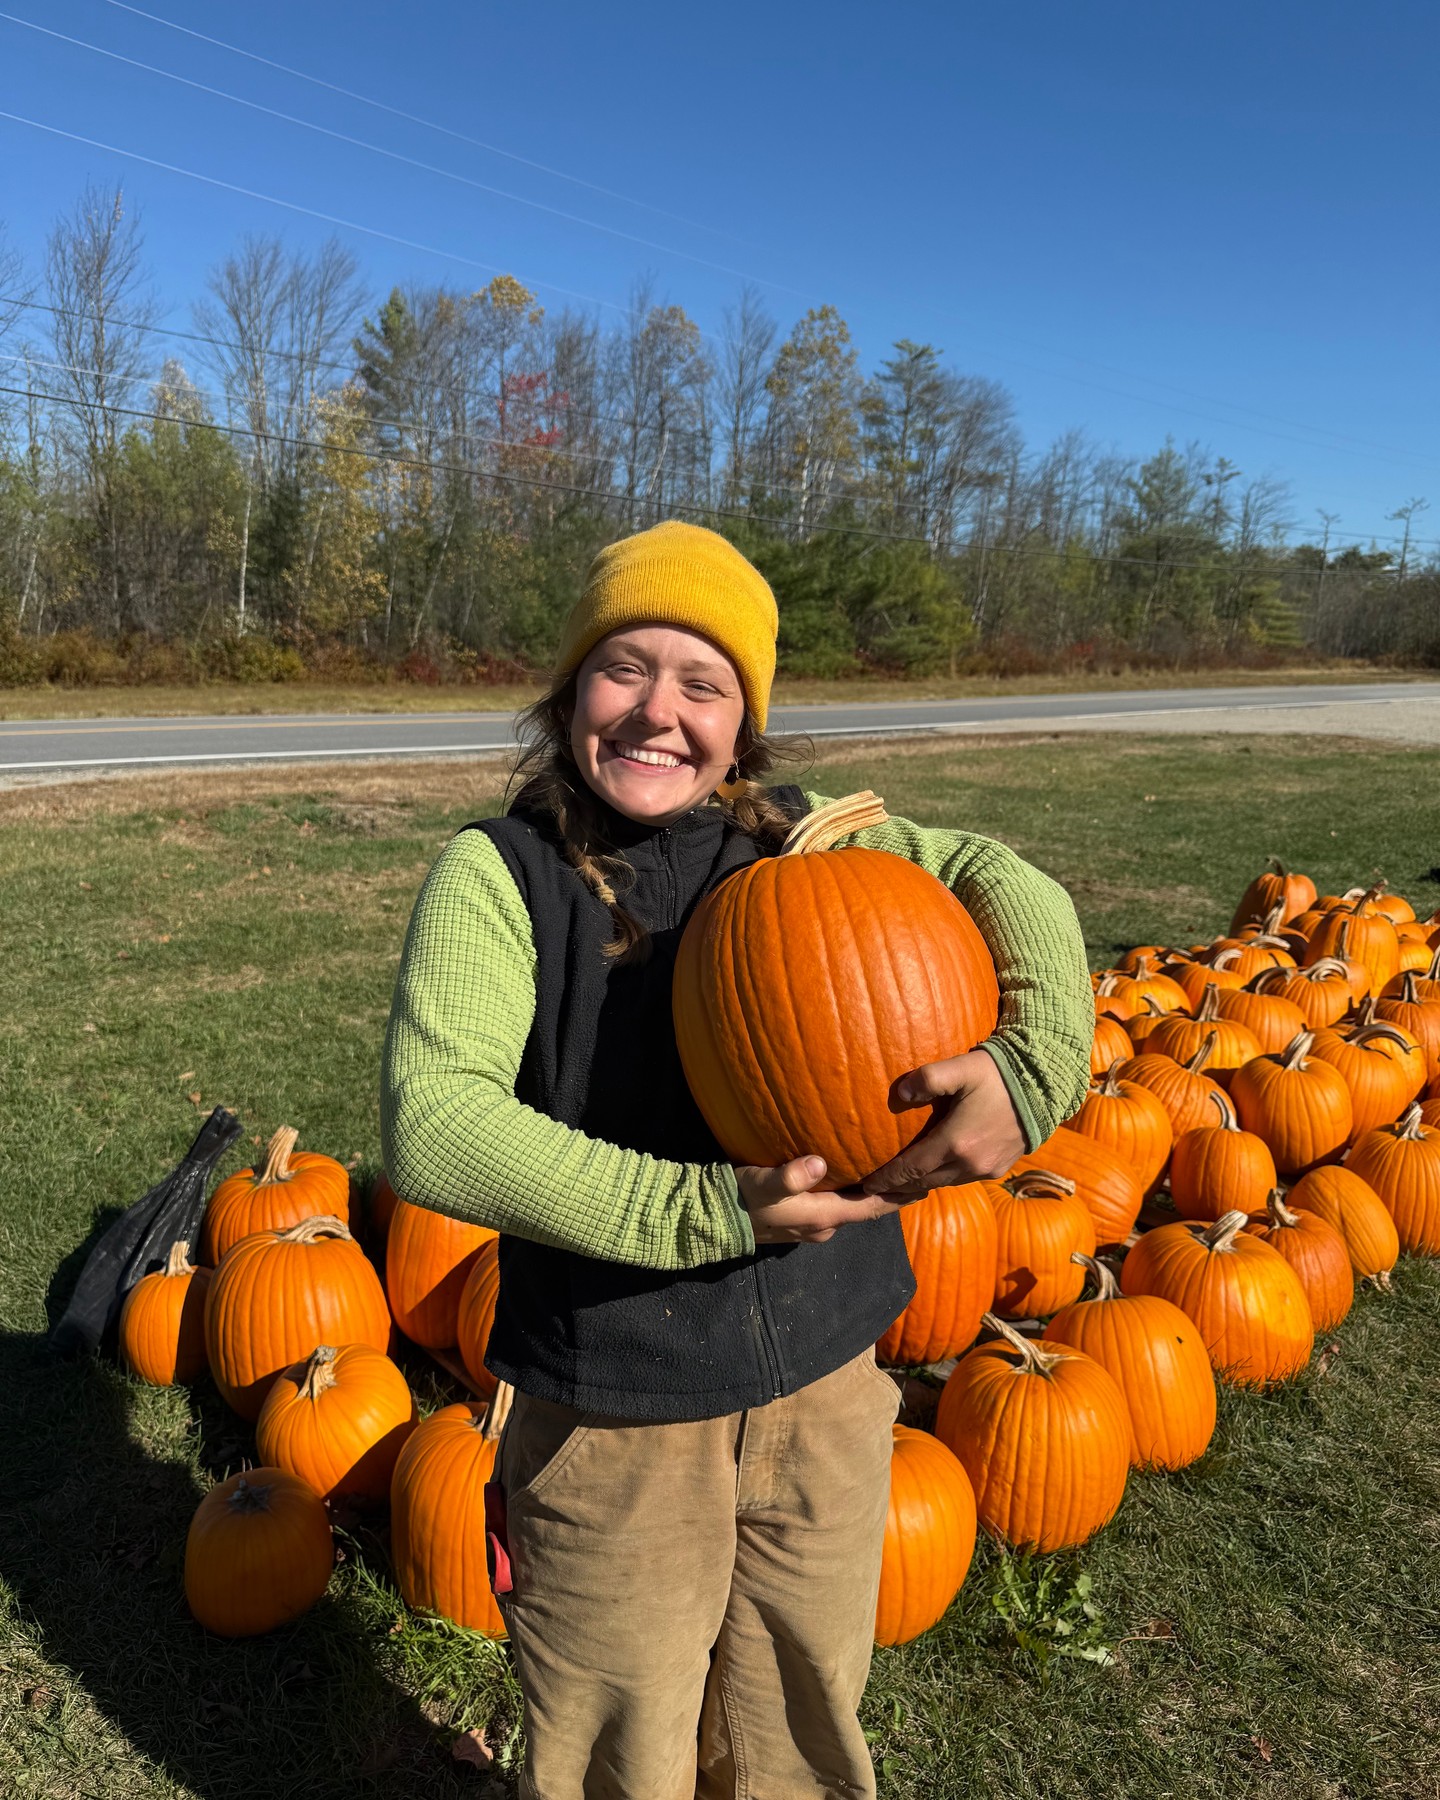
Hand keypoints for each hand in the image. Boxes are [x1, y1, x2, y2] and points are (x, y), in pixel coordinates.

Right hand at [736, 1155, 910, 1245]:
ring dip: (866, 1195)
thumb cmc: (739, 1198)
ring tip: (882, 1173)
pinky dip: (845, 1194)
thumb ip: (790, 1176)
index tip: (925, 1185)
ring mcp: (807, 1227)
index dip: (898, 1198)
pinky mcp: (794, 1220)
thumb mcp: (764, 1183)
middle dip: (887, 1195)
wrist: (709, 1219)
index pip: (870, 1208)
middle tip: (910, 1174)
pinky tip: (843, 1178)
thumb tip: (818, 1164)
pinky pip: (829, 1206)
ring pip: (846, 1209)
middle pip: (863, 1210)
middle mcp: (820, 1227)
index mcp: (821, 1217)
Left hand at [861, 1049, 1025, 1199]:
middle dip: (900, 1186)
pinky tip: (935, 1171)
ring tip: (902, 1181)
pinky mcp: (999, 1168)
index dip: (888, 1178)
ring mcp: (987, 1169)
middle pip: (925, 1182)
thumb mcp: (960, 1068)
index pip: (911, 1169)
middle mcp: (970, 1164)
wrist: (1043, 1085)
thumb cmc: (997, 1074)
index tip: (867, 1184)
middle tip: (877, 1187)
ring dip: (922, 1183)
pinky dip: (944, 1178)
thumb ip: (928, 1078)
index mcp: (956, 1143)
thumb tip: (902, 1093)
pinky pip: (963, 1179)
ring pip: (944, 1183)